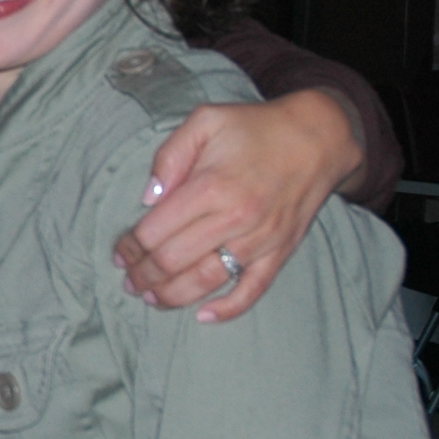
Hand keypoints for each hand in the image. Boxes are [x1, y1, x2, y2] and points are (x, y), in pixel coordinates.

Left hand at [114, 90, 362, 323]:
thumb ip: (169, 156)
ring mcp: (261, 240)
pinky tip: (202, 317)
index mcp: (211, 187)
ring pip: (207, 281)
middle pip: (175, 260)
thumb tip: (147, 198)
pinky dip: (228, 309)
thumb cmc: (256, 127)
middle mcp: (236, 218)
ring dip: (172, 295)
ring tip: (151, 298)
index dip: (130, 247)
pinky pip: (253, 290)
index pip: (156, 231)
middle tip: (130, 281)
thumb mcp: (205, 121)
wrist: (318, 137)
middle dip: (144, 276)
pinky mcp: (281, 252)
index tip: (120, 254)